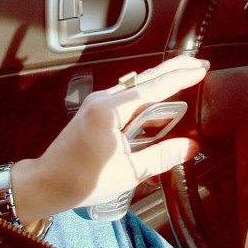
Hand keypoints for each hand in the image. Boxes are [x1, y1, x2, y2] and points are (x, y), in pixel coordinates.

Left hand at [10, 56, 207, 221]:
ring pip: (137, 87)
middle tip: (199, 64)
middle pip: (145, 78)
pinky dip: (147, 97)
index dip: (180, 77)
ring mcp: (98, 104)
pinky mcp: (96, 112)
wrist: (47, 183)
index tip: (200, 69)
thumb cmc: (81, 180)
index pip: (154, 88)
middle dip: (174, 70)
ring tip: (185, 81)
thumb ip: (163, 157)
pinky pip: (127, 98)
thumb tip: (191, 147)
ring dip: (161, 83)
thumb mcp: (130, 172)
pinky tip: (160, 103)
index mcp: (110, 111)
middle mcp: (103, 100)